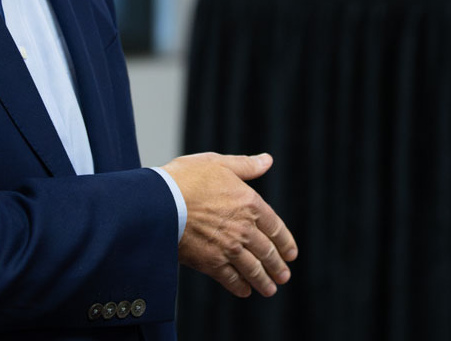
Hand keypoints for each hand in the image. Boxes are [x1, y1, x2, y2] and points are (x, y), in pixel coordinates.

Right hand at [162, 151, 297, 297]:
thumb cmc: (186, 179)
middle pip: (267, 251)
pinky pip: (230, 278)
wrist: (160, 202)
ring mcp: (228, 247)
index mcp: (251, 204)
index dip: (285, 243)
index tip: (290, 254)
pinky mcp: (210, 262)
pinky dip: (239, 286)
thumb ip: (246, 166)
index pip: (275, 227)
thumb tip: (267, 160)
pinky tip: (244, 291)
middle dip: (277, 266)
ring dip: (263, 281)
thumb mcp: (219, 163)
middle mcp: (244, 228)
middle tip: (284, 276)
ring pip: (252, 268)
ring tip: (270, 289)